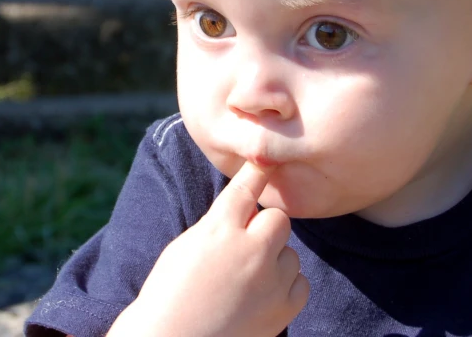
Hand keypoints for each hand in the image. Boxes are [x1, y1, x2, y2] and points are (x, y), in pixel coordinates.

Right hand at [107, 161, 308, 336]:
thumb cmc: (170, 292)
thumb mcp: (188, 244)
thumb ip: (219, 223)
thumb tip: (245, 209)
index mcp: (219, 228)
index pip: (247, 187)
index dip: (259, 172)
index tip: (269, 162)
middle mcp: (250, 249)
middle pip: (277, 218)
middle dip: (265, 228)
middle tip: (246, 246)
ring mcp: (269, 280)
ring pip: (290, 252)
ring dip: (274, 260)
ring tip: (249, 279)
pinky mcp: (282, 309)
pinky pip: (300, 282)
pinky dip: (286, 286)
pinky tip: (264, 295)